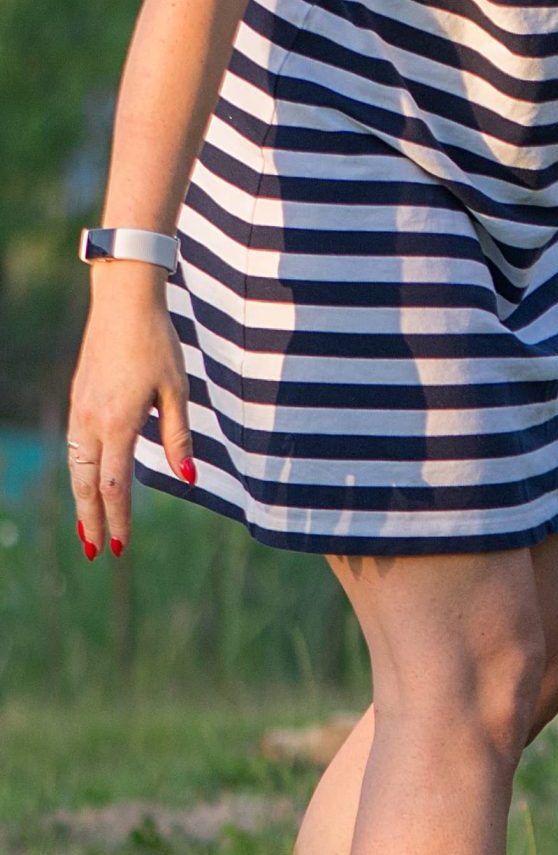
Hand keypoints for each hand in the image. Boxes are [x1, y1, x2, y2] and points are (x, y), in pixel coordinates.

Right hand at [65, 265, 193, 557]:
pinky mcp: (78, 399)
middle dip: (92, 520)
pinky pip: (74, 447)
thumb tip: (187, 476)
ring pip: (75, 467)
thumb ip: (178, 435)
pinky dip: (78, 474)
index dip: (118, 517)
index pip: (115, 485)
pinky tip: (86, 483)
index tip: (120, 546)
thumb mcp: (177, 390)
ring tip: (87, 529)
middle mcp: (91, 422)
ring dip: (81, 501)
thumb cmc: (157, 343)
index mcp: (118, 423)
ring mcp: (80, 411)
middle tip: (97, 552)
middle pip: (86, 484)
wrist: (123, 302)